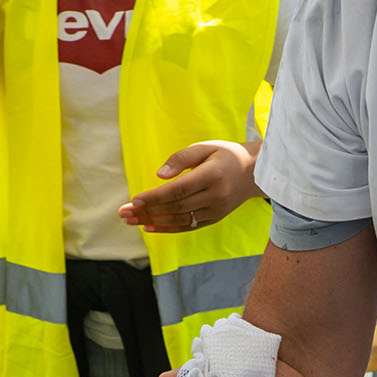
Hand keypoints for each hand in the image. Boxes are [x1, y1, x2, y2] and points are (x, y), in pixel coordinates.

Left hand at [119, 141, 256, 232]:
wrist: (253, 173)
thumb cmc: (224, 155)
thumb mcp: (205, 147)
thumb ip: (181, 159)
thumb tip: (159, 175)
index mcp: (212, 175)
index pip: (178, 190)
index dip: (155, 196)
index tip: (134, 200)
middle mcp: (215, 196)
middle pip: (176, 207)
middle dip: (147, 211)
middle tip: (123, 212)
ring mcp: (215, 210)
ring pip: (180, 220)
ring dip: (153, 222)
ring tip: (131, 220)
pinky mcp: (214, 219)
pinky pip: (188, 226)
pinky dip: (168, 228)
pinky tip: (149, 227)